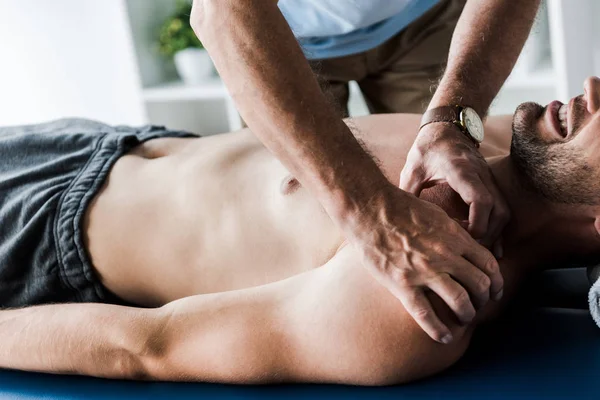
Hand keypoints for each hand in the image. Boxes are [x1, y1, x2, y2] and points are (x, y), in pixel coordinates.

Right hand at [346, 183, 502, 343]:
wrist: (368, 209)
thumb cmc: (399, 207)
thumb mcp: (435, 212)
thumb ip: (453, 228)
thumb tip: (467, 236)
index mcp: (454, 237)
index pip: (488, 264)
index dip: (496, 282)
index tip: (495, 291)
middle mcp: (444, 255)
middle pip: (479, 285)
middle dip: (484, 299)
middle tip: (479, 306)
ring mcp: (424, 271)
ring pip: (460, 301)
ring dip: (467, 314)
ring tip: (464, 319)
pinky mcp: (403, 284)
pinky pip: (425, 314)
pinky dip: (439, 330)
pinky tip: (445, 338)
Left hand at [400, 122, 509, 255]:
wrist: (446, 129)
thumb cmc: (427, 149)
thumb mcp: (412, 169)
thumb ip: (407, 192)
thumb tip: (398, 220)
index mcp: (461, 170)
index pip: (480, 198)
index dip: (477, 222)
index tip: (466, 239)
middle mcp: (481, 175)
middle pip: (498, 210)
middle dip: (487, 235)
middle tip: (467, 250)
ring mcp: (489, 181)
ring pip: (503, 212)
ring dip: (493, 234)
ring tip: (474, 249)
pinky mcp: (491, 186)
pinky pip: (502, 210)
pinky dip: (498, 230)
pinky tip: (492, 248)